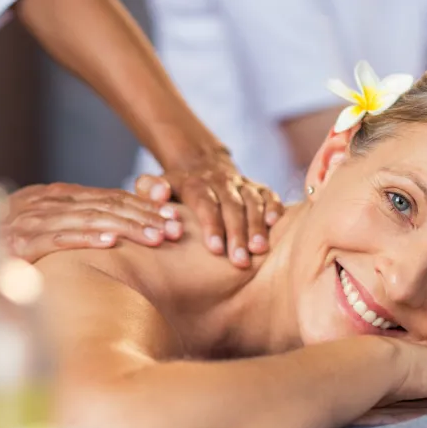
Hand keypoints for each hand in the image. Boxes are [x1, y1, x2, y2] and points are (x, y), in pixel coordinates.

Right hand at [3, 183, 182, 262]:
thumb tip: (125, 226)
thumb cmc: (12, 236)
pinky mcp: (19, 243)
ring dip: (126, 227)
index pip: (112, 197)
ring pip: (89, 219)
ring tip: (156, 236)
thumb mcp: (50, 220)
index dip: (145, 206)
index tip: (176, 216)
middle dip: (145, 217)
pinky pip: (56, 238)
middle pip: (107, 206)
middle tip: (176, 228)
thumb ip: (84, 218)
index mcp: (61, 195)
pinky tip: (110, 242)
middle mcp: (50, 202)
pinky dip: (84, 238)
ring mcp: (33, 221)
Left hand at [134, 151, 284, 268]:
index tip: (215, 249)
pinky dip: (274, 208)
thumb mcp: (159, 185)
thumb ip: (151, 189)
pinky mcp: (259, 188)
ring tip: (260, 250)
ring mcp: (242, 184)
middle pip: (232, 207)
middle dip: (237, 234)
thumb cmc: (177, 189)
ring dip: (257, 226)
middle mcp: (222, 182)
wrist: (202, 165)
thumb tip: (159, 194)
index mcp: (197, 184)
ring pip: (252, 202)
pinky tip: (275, 224)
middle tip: (240, 261)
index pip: (205, 204)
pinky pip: (269, 195)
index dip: (211, 225)